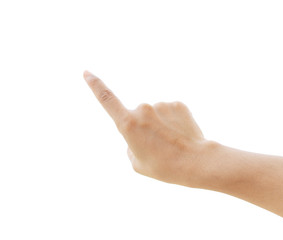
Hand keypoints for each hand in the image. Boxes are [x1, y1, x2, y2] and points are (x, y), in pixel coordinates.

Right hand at [83, 71, 216, 186]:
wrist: (196, 162)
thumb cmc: (164, 167)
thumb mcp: (137, 163)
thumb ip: (131, 145)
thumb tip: (136, 134)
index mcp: (128, 124)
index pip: (107, 99)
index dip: (95, 85)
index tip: (87, 72)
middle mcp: (143, 109)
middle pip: (137, 116)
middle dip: (143, 128)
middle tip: (157, 147)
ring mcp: (161, 104)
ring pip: (155, 114)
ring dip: (159, 125)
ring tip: (171, 143)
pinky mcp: (178, 104)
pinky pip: (169, 112)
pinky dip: (173, 122)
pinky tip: (180, 134)